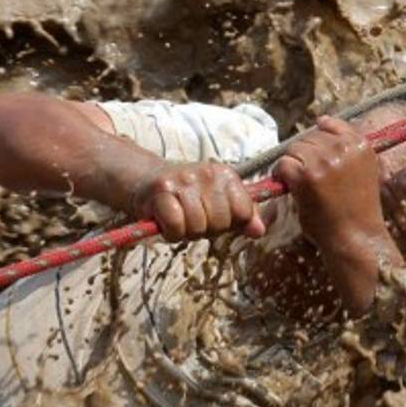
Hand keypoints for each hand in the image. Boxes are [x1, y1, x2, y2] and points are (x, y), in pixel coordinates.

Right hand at [129, 162, 265, 241]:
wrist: (146, 181)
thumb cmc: (186, 196)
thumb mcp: (218, 202)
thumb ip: (242, 215)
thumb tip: (259, 231)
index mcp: (226, 175)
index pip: (243, 211)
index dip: (229, 223)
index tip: (213, 216)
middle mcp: (207, 173)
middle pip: (221, 223)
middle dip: (207, 229)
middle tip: (193, 219)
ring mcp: (184, 181)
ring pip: (198, 227)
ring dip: (187, 232)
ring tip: (179, 219)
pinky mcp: (162, 191)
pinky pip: (177, 226)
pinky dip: (171, 233)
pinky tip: (166, 223)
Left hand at [272, 116, 391, 251]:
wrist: (356, 237)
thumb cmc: (358, 208)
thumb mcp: (364, 169)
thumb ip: (347, 147)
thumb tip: (321, 120)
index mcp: (360, 144)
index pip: (331, 124)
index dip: (318, 138)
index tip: (315, 154)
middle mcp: (343, 149)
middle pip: (309, 137)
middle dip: (304, 154)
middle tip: (305, 175)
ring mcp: (324, 162)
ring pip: (294, 148)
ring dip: (291, 163)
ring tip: (297, 181)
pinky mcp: (306, 177)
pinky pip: (283, 164)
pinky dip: (280, 174)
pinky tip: (287, 186)